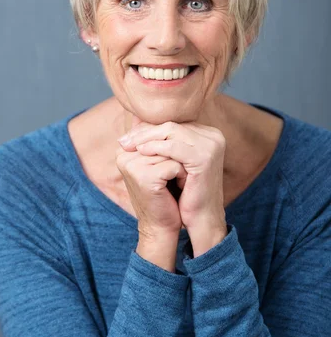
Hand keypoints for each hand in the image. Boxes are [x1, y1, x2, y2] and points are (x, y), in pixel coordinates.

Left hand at [117, 117, 226, 233]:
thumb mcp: (172, 161)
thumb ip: (159, 140)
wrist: (201, 218)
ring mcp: (211, 145)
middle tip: (123, 141)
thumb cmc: (185, 192)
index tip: (127, 137)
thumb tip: (134, 118)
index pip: (173, 124)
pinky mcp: (205, 157)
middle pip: (171, 125)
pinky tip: (141, 152)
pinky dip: (155, 147)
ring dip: (146, 138)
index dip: (148, 129)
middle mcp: (213, 136)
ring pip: (171, 131)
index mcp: (208, 134)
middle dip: (144, 133)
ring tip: (128, 146)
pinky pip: (174, 146)